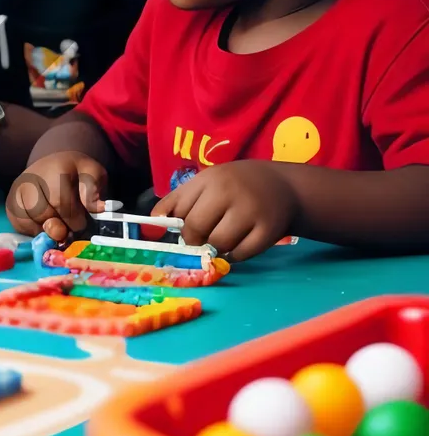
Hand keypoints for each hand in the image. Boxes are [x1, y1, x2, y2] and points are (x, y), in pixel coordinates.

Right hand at [6, 150, 105, 242]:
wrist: (54, 166)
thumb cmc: (76, 175)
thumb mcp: (92, 175)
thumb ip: (95, 190)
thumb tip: (96, 208)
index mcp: (55, 169)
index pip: (61, 203)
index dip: (74, 220)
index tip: (82, 222)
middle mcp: (31, 177)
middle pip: (42, 213)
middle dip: (59, 227)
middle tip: (68, 228)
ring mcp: (17, 190)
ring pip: (28, 221)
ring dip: (45, 230)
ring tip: (56, 224)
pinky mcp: (10, 203)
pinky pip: (19, 225)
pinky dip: (33, 230)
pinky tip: (43, 224)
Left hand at [152, 160, 297, 261]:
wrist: (284, 186)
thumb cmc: (234, 185)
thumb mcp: (205, 183)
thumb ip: (177, 200)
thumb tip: (151, 224)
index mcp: (209, 179)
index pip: (181, 212)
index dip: (180, 226)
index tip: (185, 230)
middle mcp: (229, 193)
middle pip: (197, 229)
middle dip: (194, 240)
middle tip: (202, 238)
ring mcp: (251, 212)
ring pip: (218, 244)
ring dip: (214, 248)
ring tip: (221, 238)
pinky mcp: (269, 231)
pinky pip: (241, 254)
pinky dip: (234, 255)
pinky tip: (238, 244)